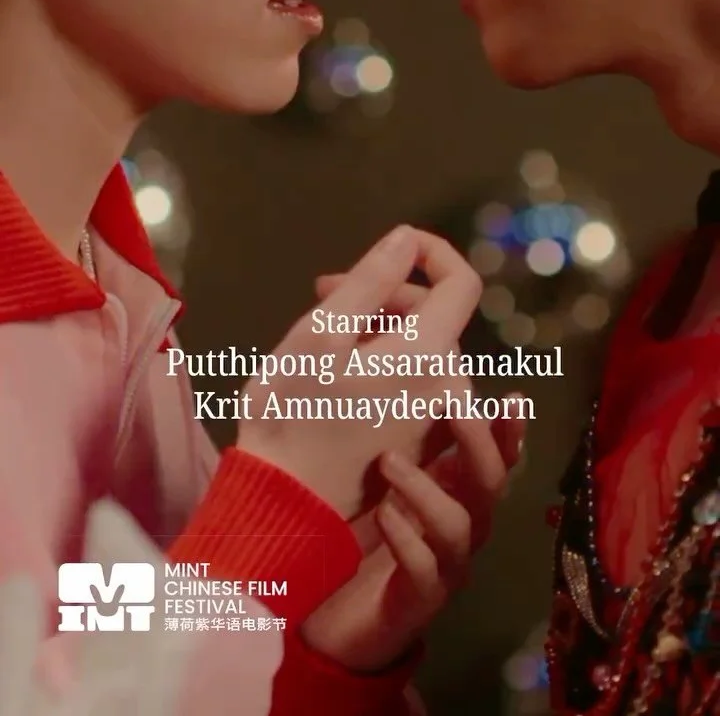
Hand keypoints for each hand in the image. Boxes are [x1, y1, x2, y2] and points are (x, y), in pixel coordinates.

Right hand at [237, 227, 480, 518]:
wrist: (285, 508)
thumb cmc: (293, 415)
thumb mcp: (320, 333)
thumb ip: (371, 281)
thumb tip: (407, 239)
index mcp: (427, 354)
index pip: (461, 283)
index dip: (433, 252)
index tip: (392, 246)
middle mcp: (445, 387)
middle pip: (436, 314)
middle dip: (386, 291)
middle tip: (321, 292)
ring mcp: (434, 421)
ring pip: (422, 349)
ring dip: (382, 327)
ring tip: (324, 332)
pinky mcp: (417, 445)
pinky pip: (417, 383)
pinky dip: (388, 362)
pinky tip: (341, 370)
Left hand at [301, 403, 523, 671]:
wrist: (344, 622)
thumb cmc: (368, 537)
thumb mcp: (387, 484)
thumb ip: (405, 442)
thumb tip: (410, 386)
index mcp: (458, 495)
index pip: (496, 459)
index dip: (509, 433)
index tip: (513, 398)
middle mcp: (464, 528)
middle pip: (489, 485)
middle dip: (478, 444)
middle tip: (454, 407)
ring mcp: (446, 567)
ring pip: (458, 527)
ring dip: (425, 488)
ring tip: (387, 460)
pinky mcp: (420, 601)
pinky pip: (425, 571)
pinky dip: (407, 540)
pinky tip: (384, 517)